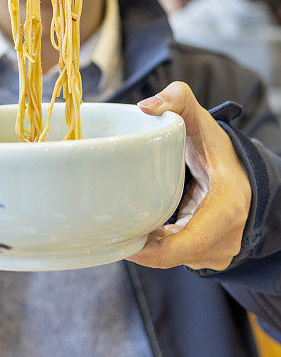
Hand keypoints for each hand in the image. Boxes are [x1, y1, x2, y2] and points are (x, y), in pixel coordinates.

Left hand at [127, 81, 251, 270]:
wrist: (239, 169)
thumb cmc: (215, 145)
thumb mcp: (198, 117)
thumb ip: (176, 99)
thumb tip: (146, 107)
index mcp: (228, 204)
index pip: (189, 242)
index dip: (155, 251)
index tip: (127, 245)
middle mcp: (229, 234)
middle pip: (177, 254)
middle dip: (146, 247)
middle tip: (116, 230)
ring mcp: (223, 249)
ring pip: (176, 257)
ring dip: (152, 247)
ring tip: (131, 224)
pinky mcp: (212, 255)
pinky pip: (180, 256)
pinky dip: (162, 246)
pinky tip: (148, 228)